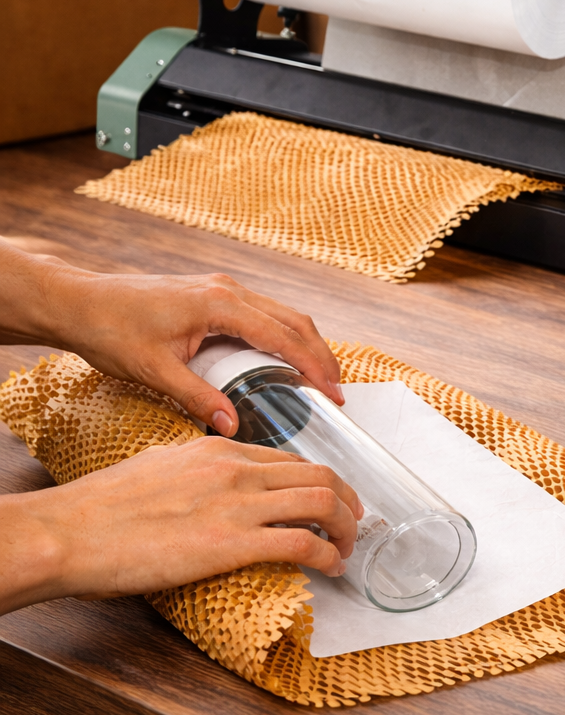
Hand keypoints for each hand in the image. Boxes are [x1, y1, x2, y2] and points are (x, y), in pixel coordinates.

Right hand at [0, 437, 363, 612]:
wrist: (66, 533)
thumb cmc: (98, 510)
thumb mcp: (156, 468)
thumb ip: (194, 471)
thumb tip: (212, 487)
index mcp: (217, 449)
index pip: (289, 459)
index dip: (320, 482)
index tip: (330, 503)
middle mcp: (235, 469)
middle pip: (319, 475)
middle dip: (348, 501)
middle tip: (354, 524)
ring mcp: (236, 504)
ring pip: (322, 503)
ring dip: (346, 529)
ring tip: (347, 550)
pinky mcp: (231, 543)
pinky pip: (302, 543)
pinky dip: (327, 556)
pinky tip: (330, 570)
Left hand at [38, 266, 342, 436]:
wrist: (78, 302)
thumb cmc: (110, 330)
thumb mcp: (155, 372)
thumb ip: (198, 398)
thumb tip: (233, 426)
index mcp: (220, 305)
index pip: (284, 337)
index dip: (314, 367)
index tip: (333, 393)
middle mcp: (228, 290)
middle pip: (295, 321)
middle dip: (321, 356)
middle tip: (336, 391)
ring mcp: (222, 288)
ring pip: (282, 314)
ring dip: (305, 344)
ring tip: (318, 378)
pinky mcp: (213, 294)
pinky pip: (262, 313)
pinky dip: (282, 336)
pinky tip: (283, 359)